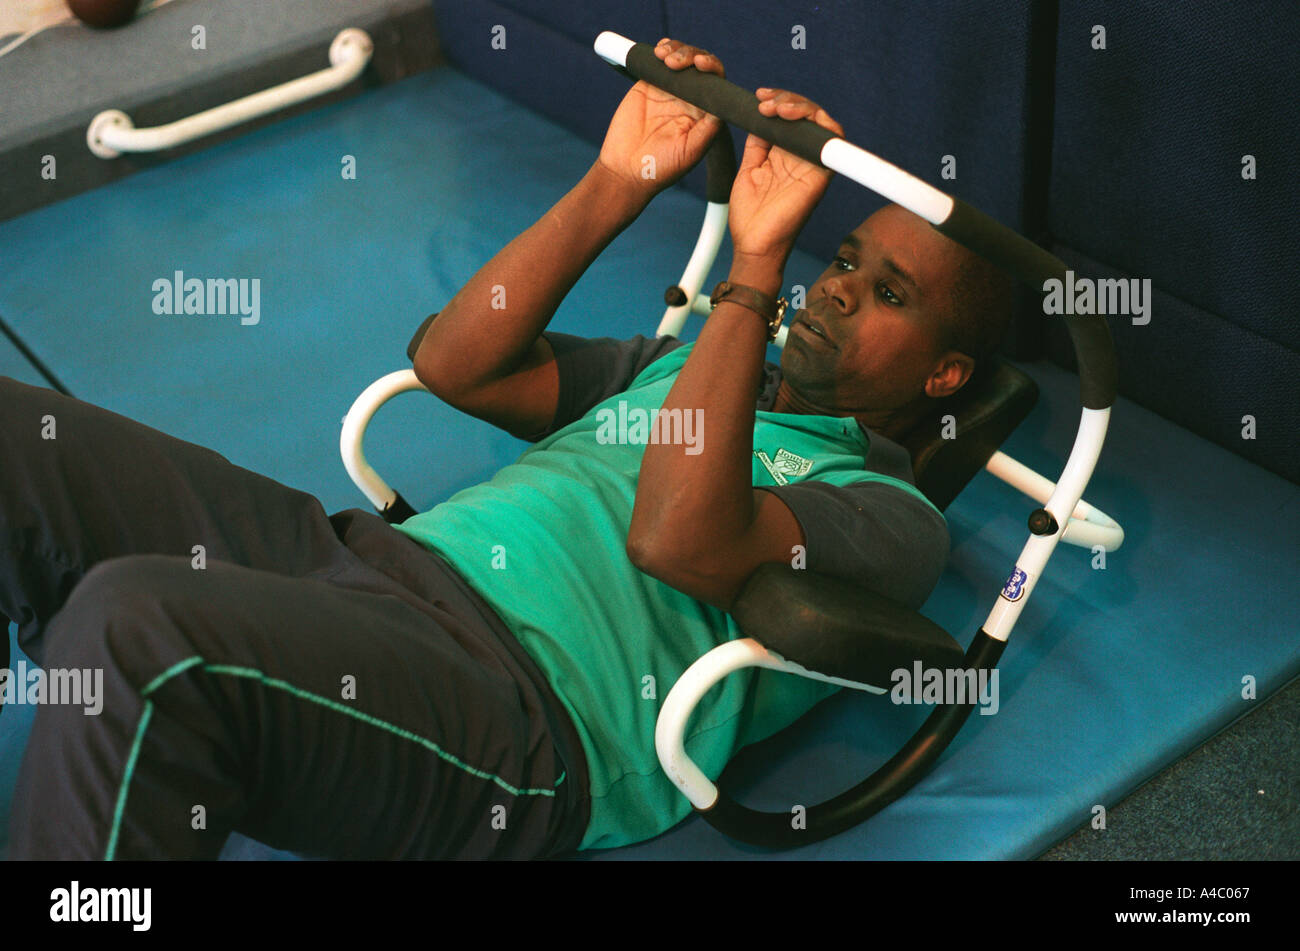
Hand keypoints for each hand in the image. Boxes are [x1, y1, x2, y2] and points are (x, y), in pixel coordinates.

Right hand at [596, 38, 725, 201]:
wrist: (626, 171)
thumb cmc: (661, 168)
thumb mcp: (690, 151)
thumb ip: (707, 128)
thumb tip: (722, 105)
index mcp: (704, 113)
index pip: (715, 82)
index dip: (712, 67)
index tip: (700, 65)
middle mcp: (690, 99)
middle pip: (699, 65)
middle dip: (691, 55)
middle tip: (675, 63)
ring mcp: (670, 90)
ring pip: (681, 59)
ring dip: (677, 50)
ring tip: (664, 56)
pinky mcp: (649, 85)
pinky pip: (658, 62)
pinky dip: (662, 51)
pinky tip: (660, 50)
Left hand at [729, 88, 843, 263]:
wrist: (754, 244)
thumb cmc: (750, 216)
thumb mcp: (749, 170)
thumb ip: (757, 144)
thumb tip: (758, 116)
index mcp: (784, 155)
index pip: (790, 118)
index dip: (779, 100)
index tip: (758, 96)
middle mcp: (802, 157)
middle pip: (806, 115)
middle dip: (786, 99)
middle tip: (764, 102)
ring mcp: (813, 164)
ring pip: (820, 121)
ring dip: (800, 106)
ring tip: (776, 108)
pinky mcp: (821, 174)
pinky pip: (833, 141)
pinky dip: (819, 123)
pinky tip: (793, 117)